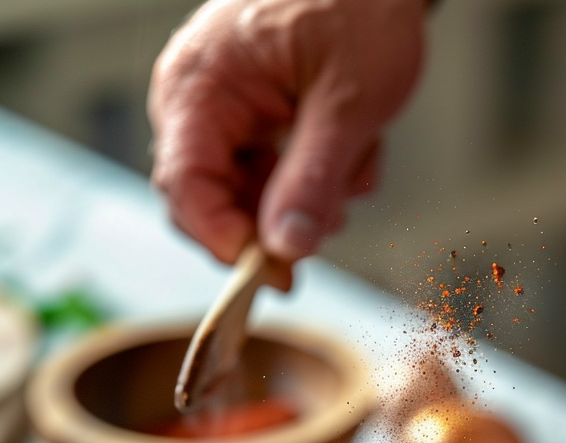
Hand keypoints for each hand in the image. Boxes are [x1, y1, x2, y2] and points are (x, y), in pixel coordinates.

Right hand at [149, 0, 427, 268]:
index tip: (275, 271)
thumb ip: (314, 179)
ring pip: (250, 199)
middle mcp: (197, 101)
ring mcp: (225, 112)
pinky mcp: (254, 121)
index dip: (224, 240)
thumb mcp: (347, 102)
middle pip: (213, 203)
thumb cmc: (360, 6)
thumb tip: (285, 250)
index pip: (185, 189)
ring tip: (355, 162)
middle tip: (331, 219)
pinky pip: (273, 180)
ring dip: (309, 201)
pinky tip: (352, 152)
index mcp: (199, 85)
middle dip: (275, 223)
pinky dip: (317, 181)